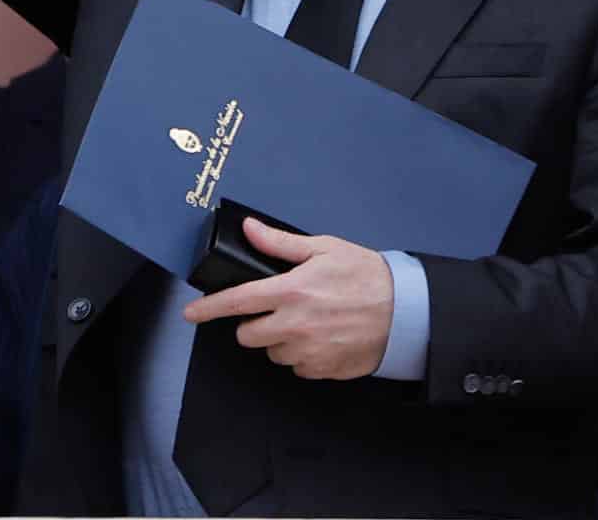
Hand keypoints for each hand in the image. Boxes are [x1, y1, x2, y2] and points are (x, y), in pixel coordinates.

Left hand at [182, 219, 393, 379]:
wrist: (407, 312)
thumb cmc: (366, 276)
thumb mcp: (324, 248)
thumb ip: (280, 244)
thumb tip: (249, 229)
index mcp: (290, 292)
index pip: (236, 302)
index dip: (208, 309)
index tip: (190, 313)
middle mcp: (294, 325)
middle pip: (248, 335)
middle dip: (254, 323)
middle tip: (275, 309)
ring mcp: (308, 351)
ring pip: (273, 352)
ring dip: (280, 340)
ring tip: (307, 321)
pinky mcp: (323, 369)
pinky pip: (297, 367)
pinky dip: (302, 355)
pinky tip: (321, 338)